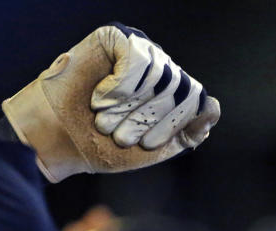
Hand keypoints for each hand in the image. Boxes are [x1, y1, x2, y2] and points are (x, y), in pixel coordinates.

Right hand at [2, 24, 219, 181]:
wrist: (61, 143)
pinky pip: (136, 57)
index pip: (195, 99)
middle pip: (178, 87)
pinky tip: (101, 99)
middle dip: (147, 118)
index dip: (172, 123)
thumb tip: (214, 107)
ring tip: (106, 121)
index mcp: (173, 92)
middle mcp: (159, 67)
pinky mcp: (115, 38)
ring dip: (129, 106)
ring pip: (159, 74)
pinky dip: (120, 86)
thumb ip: (188, 132)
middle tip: (121, 135)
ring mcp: (138, 50)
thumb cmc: (105, 146)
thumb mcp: (155, 148)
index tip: (146, 144)